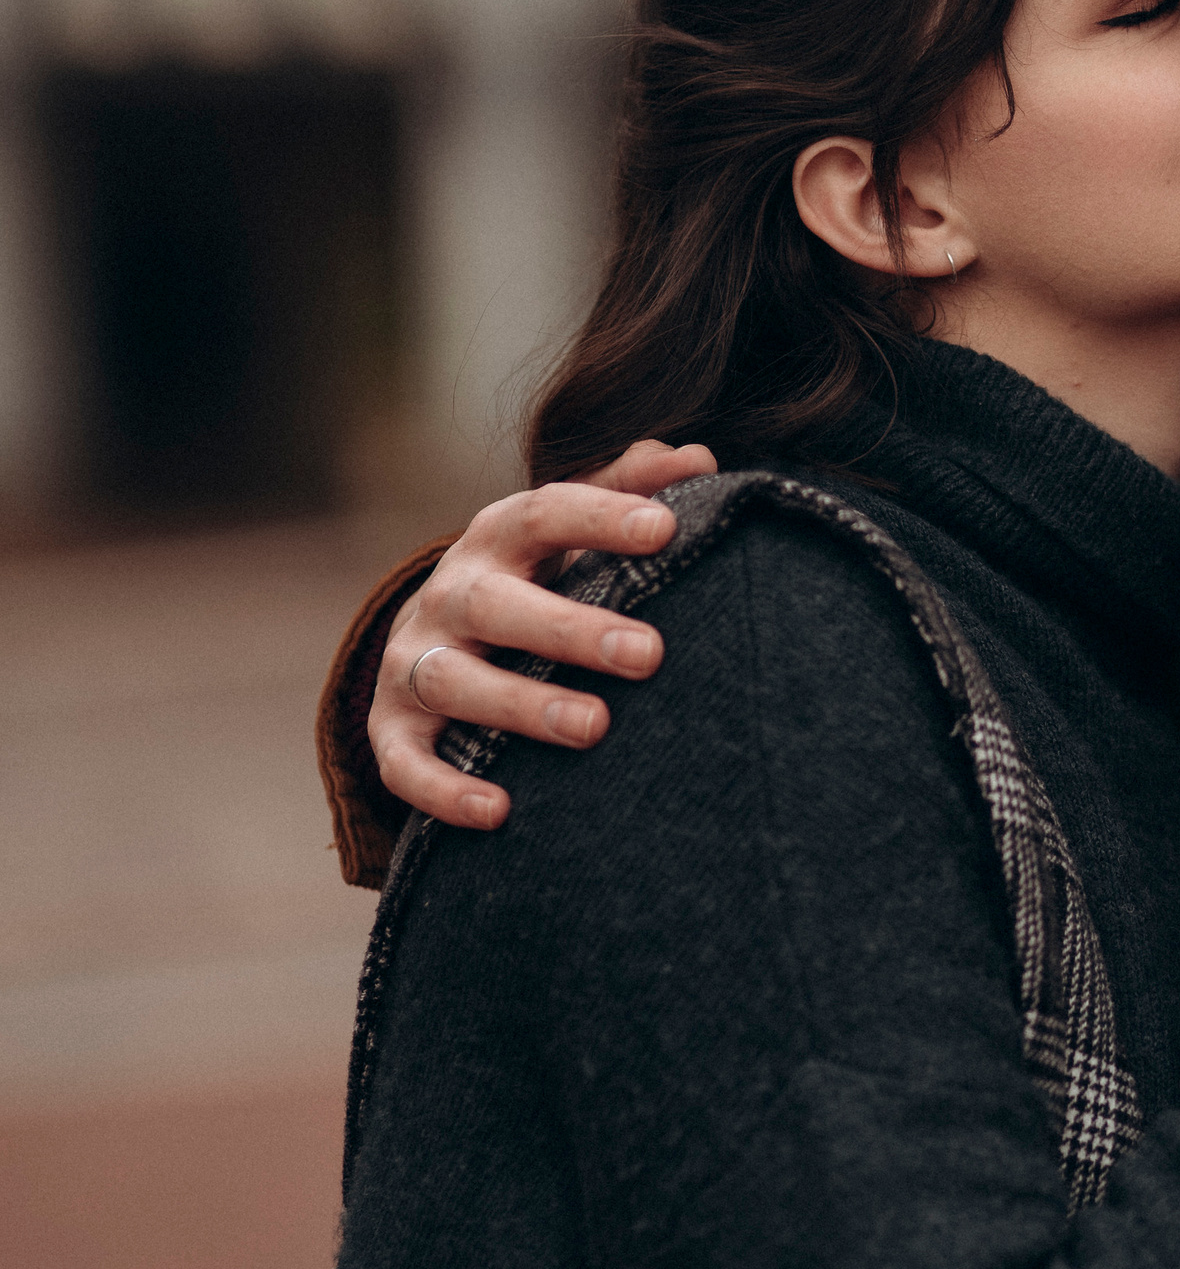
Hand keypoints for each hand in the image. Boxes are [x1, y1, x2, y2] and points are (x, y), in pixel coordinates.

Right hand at [374, 437, 716, 828]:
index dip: (601, 518)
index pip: (543, 513)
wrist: (435, 635)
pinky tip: (499, 810)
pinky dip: (443, 788)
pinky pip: (404, 763)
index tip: (665, 529)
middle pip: (497, 605)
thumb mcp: (573, 530)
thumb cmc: (535, 577)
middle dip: (571, 630)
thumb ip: (631, 489)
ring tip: (594, 728)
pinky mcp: (391, 729)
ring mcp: (413, 662)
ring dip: (519, 707)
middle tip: (649, 654)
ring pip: (452, 681)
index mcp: (499, 538)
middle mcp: (450, 595)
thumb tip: (700, 457)